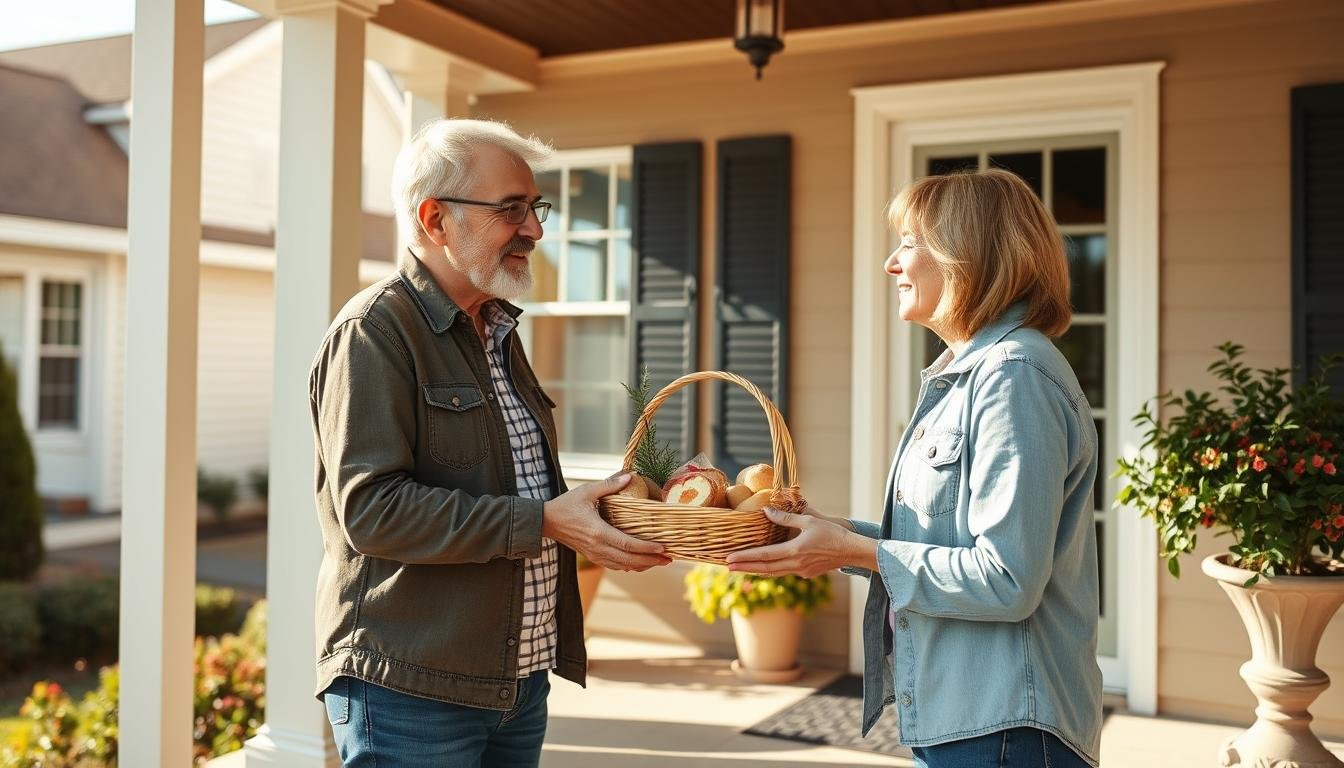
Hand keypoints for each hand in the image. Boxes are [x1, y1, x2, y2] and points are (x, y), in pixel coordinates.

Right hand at [543, 474, 671, 571]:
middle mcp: (598, 547)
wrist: (547, 521)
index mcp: (598, 532)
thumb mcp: (587, 491)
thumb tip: (630, 476)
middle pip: (629, 560)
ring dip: (642, 565)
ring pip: (623, 566)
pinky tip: (640, 563)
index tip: (663, 548)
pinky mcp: (592, 556)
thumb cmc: (566, 504)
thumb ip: (609, 485)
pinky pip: (614, 566)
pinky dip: (630, 566)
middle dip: (651, 560)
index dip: (647, 548)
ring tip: (659, 562)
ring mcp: (595, 554)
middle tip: (669, 559)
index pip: (628, 544)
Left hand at [725, 508, 875, 576]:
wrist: (852, 550)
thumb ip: (785, 517)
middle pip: (764, 568)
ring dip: (756, 569)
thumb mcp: (808, 520)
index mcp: (795, 551)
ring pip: (773, 572)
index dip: (745, 558)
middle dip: (745, 567)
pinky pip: (784, 571)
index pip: (764, 556)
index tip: (729, 559)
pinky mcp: (806, 573)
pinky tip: (764, 565)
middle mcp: (795, 564)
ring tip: (740, 567)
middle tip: (727, 566)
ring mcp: (801, 571)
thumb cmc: (832, 532)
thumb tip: (765, 510)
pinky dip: (771, 569)